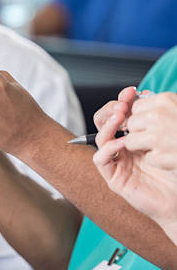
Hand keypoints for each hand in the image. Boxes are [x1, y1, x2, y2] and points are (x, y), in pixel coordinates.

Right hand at [93, 93, 176, 235]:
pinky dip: (107, 148)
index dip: (122, 102)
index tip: (131, 92)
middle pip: (104, 123)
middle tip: (123, 104)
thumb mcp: (168, 142)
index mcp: (133, 138)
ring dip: (108, 125)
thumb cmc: (176, 173)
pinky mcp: (113, 177)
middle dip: (112, 110)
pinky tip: (122, 143)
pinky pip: (100, 159)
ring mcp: (116, 162)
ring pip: (100, 138)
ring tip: (121, 118)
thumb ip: (156, 124)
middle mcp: (121, 148)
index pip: (119, 115)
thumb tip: (148, 97)